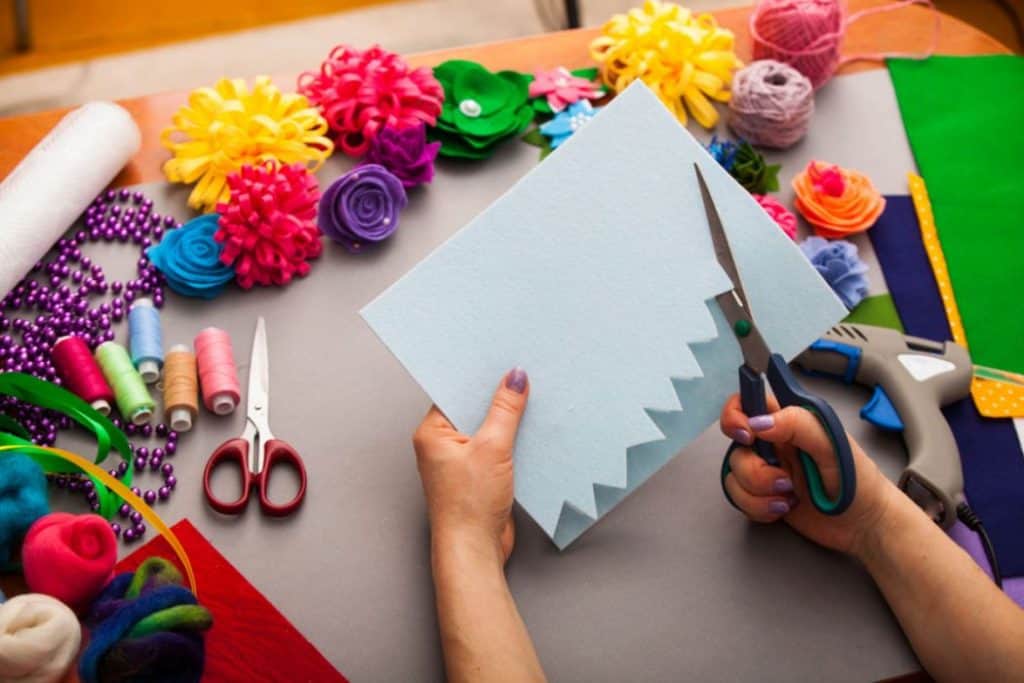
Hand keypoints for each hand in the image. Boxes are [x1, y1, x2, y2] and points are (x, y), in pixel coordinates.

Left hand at [413, 368, 528, 564]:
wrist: (475, 550)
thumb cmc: (469, 506)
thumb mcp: (492, 448)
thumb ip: (505, 410)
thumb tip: (514, 379)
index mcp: (432, 433)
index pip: (455, 392)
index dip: (479, 377)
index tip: (502, 361)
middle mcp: (443, 445)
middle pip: (473, 410)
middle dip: (498, 398)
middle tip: (523, 377)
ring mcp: (462, 461)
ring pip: (489, 429)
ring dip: (509, 420)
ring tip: (533, 400)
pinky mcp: (480, 475)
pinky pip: (498, 448)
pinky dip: (514, 440)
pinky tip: (532, 431)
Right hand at [719, 393, 899, 557]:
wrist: (865, 526)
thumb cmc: (859, 482)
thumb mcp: (834, 446)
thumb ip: (798, 425)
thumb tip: (758, 422)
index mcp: (790, 421)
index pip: (747, 402)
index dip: (735, 415)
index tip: (747, 434)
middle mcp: (773, 443)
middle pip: (736, 447)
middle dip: (754, 470)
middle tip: (784, 480)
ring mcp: (767, 470)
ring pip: (735, 476)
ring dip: (759, 493)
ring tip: (790, 497)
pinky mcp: (762, 495)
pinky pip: (739, 499)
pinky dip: (759, 508)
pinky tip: (784, 508)